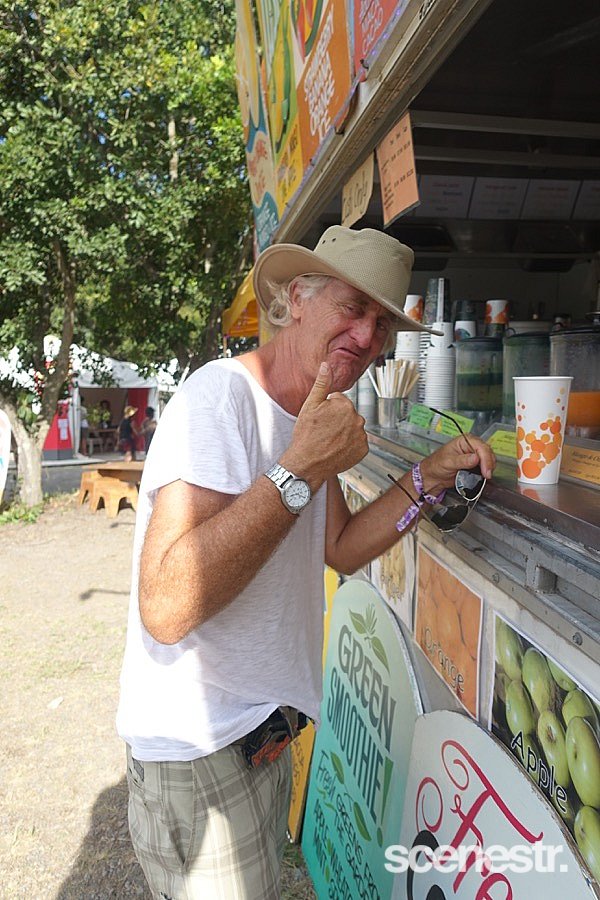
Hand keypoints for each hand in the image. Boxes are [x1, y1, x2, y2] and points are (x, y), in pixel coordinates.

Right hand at [281, 362, 368, 488]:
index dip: (327, 409)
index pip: (339, 401)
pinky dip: (349, 445)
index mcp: (345, 405)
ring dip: (344, 432)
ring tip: (329, 440)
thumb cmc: (306, 435)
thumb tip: (327, 365)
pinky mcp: (363, 450)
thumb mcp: (310, 406)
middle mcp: (357, 419)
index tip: (320, 420)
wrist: (307, 463)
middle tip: (323, 431)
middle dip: (337, 420)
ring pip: (352, 428)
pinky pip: (357, 443)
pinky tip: (337, 448)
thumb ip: (322, 384)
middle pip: (347, 414)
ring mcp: (361, 436)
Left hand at [420, 434, 495, 493]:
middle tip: (487, 475)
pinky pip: (485, 466)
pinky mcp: (475, 464)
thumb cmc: (436, 465)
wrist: (433, 476)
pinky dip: (486, 471)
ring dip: (489, 468)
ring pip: (489, 459)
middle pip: (487, 452)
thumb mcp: (448, 462)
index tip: (486, 470)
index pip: (480, 447)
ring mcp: (474, 455)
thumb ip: (462, 460)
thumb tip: (475, 458)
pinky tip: (483, 476)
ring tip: (485, 476)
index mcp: (464, 440)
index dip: (486, 459)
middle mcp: (471, 446)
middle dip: (489, 464)